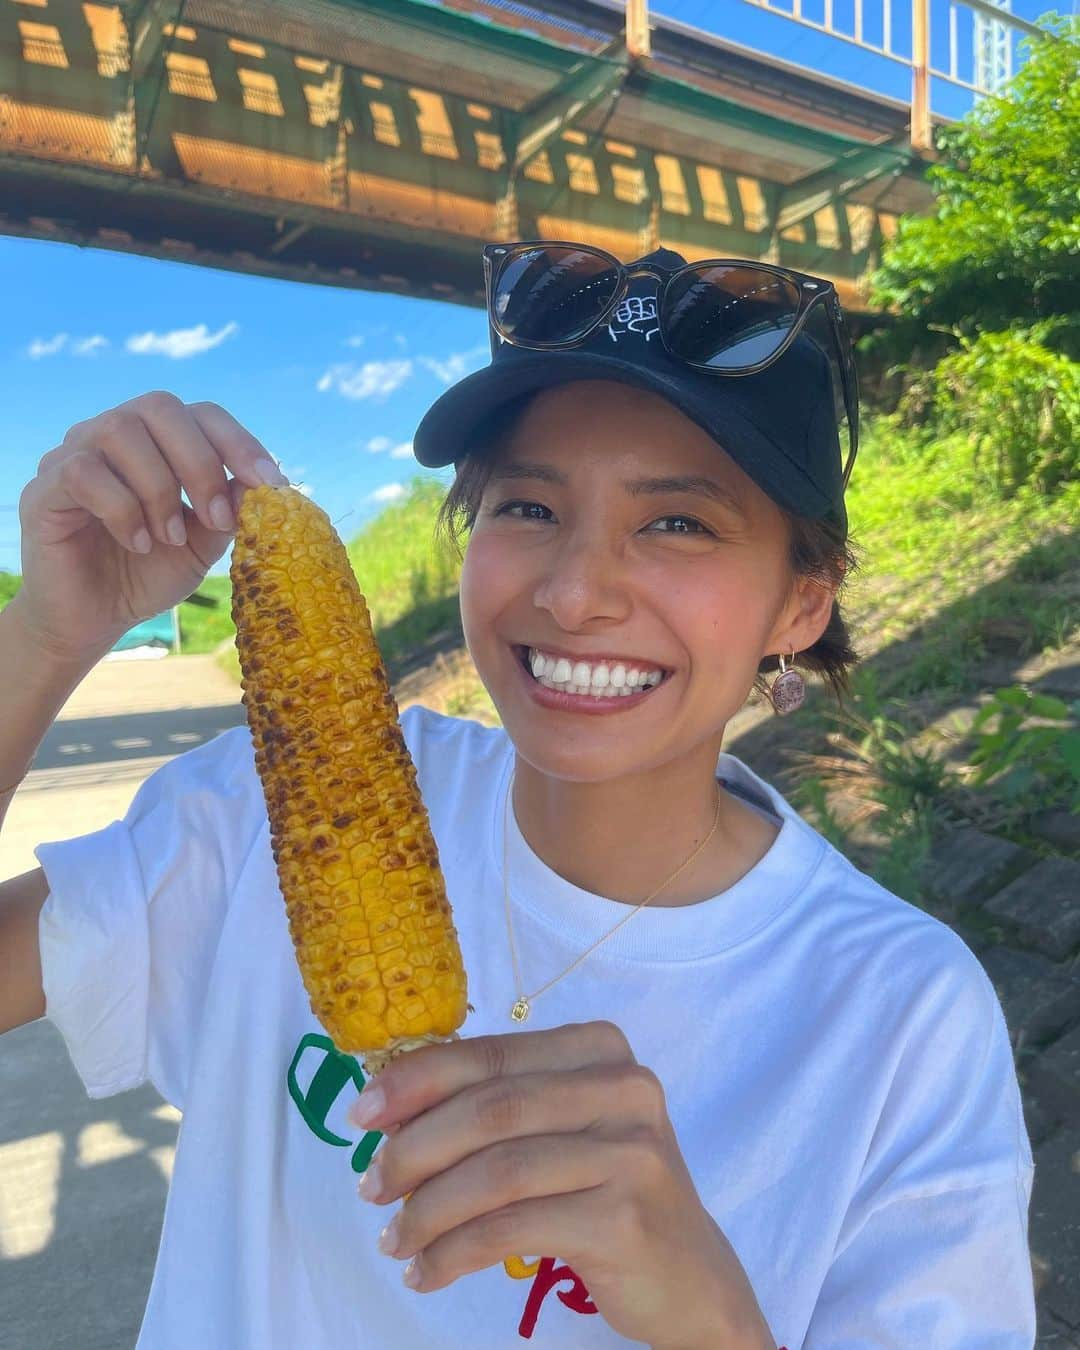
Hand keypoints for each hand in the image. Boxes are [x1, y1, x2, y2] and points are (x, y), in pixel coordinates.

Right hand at [13, 391, 287, 663]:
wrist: (94, 619)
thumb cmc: (148, 573)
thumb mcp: (203, 545)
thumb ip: (228, 512)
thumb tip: (257, 484)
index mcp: (158, 441)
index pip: (202, 414)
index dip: (240, 442)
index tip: (272, 484)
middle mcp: (114, 435)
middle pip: (161, 408)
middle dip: (200, 462)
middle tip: (216, 518)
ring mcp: (74, 455)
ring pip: (120, 432)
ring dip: (159, 488)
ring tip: (169, 538)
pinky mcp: (44, 489)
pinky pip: (83, 472)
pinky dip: (122, 509)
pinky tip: (138, 543)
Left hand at [348, 1020, 775, 1349]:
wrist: (692, 1278)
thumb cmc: (608, 1190)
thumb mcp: (562, 1129)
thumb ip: (498, 1105)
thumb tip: (390, 1111)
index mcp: (600, 1048)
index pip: (491, 1053)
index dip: (417, 1080)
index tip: (360, 1114)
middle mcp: (623, 1087)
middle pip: (490, 1109)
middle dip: (413, 1149)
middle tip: (371, 1189)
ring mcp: (630, 1151)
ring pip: (496, 1172)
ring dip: (427, 1210)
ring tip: (394, 1241)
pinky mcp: (625, 1216)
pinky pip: (513, 1229)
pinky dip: (454, 1252)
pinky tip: (427, 1272)